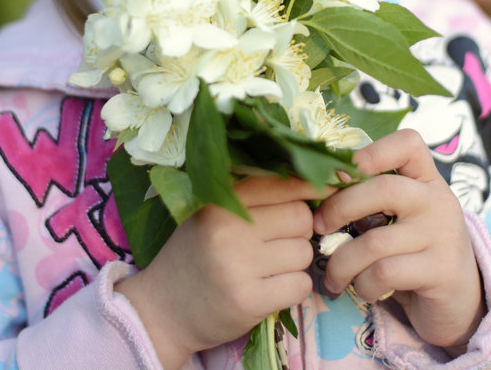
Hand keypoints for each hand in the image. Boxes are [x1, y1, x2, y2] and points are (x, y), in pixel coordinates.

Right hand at [116, 176, 324, 369]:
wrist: (162, 310)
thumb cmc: (195, 253)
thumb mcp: (211, 212)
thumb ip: (251, 195)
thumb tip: (310, 180)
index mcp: (219, 200)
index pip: (281, 183)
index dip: (310, 186)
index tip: (328, 188)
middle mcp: (228, 228)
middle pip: (300, 217)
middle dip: (299, 230)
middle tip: (279, 241)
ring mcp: (238, 266)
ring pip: (303, 252)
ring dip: (295, 261)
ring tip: (268, 267)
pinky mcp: (249, 301)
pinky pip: (300, 285)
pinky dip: (293, 287)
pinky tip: (270, 288)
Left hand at [313, 129, 485, 352]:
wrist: (462, 300)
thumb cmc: (414, 251)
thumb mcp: (400, 216)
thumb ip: (371, 197)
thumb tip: (317, 187)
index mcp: (426, 179)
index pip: (408, 143)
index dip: (370, 152)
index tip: (338, 175)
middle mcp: (438, 201)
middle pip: (383, 188)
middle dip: (340, 207)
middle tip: (318, 226)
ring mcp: (443, 235)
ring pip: (376, 241)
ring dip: (343, 262)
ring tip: (334, 275)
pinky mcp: (442, 271)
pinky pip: (385, 273)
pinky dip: (363, 284)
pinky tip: (364, 289)